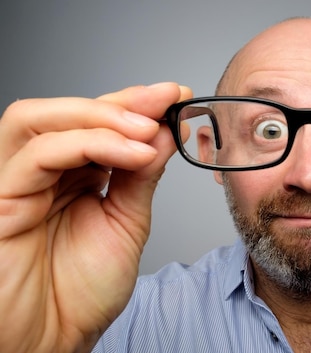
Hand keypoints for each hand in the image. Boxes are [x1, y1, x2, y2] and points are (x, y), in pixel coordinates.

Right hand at [0, 83, 191, 352]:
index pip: (97, 123)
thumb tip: (166, 130)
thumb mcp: (126, 221)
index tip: (179, 96)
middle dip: (122, 101)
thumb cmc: (81, 292)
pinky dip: (88, 144)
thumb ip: (141, 175)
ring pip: (41, 120)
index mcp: (71, 175)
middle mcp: (42, 173)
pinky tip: (133, 152)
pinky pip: (35, 156)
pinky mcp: (0, 201)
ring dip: (102, 116)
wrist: (55, 341)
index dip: (137, 104)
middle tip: (166, 100)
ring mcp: (17, 183)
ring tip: (148, 127)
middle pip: (68, 112)